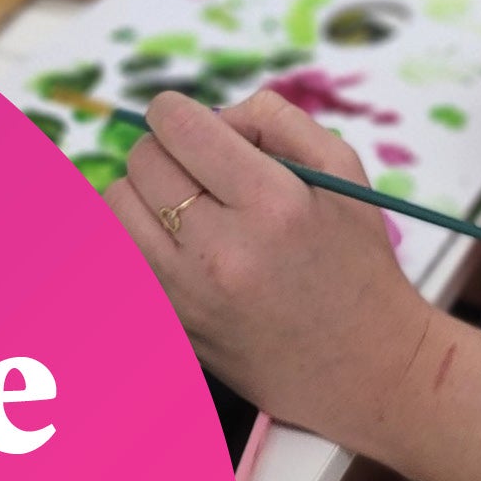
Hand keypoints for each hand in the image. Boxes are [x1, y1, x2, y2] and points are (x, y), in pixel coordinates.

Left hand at [108, 86, 436, 449]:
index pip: (179, 129)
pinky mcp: (172, 325)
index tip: (186, 121)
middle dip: (163, 149)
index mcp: (272, 204)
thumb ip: (277, 119)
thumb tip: (213, 115)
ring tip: (180, 202)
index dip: (173, 111)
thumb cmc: (357, 261)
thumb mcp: (343, 171)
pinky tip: (174, 241)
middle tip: (195, 165)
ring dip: (141, 192)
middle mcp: (223, 250)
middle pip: (142, 163)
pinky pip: (121, 257)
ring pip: (116, 208)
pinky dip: (137, 236)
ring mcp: (189, 295)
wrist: (363, 368)